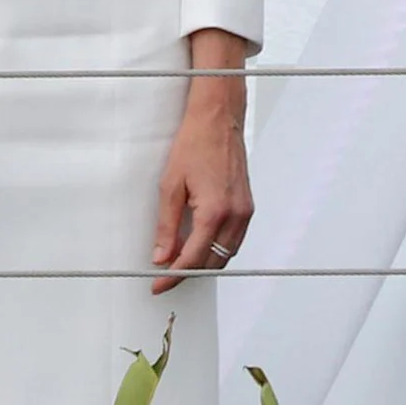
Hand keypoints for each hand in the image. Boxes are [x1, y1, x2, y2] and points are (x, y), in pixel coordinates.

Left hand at [151, 29, 251, 294]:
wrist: (219, 118)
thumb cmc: (194, 144)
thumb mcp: (170, 185)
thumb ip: (166, 225)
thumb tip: (161, 257)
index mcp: (215, 211)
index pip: (192, 257)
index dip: (173, 276)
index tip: (157, 286)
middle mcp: (235, 215)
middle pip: (212, 261)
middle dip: (188, 273)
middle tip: (164, 277)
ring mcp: (245, 211)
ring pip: (226, 254)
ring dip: (204, 263)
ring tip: (180, 264)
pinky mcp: (248, 206)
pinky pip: (235, 240)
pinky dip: (218, 249)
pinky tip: (200, 245)